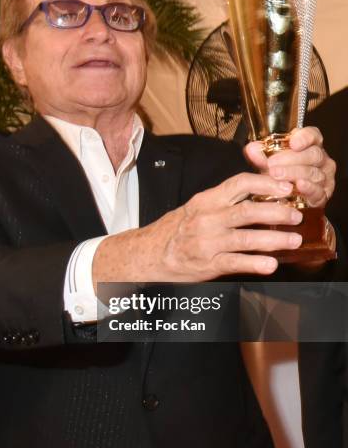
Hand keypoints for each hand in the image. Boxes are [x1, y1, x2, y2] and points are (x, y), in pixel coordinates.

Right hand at [93, 172, 303, 285]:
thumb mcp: (198, 206)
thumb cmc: (177, 229)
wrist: (151, 253)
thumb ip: (225, 200)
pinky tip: (271, 264)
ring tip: (294, 240)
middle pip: (248, 211)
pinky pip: (235, 263)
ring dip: (274, 239)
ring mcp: (207, 242)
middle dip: (277, 212)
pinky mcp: (207, 264)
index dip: (266, 184)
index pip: (239, 184)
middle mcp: (207, 219)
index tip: (285, 188)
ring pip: (246, 238)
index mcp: (207, 200)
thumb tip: (260, 192)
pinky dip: (255, 263)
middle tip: (296, 215)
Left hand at [244, 126, 335, 207]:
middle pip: (313, 154)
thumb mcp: (268, 163)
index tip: (292, 142)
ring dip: (293, 173)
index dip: (304, 137)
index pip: (313, 135)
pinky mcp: (322, 195)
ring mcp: (323, 177)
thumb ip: (261, 155)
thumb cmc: (278, 175)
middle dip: (292, 158)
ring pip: (313, 172)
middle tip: (272, 163)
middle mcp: (320, 160)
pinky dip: (308, 188)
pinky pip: (318, 190)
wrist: (284, 199)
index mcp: (309, 146)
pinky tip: (299, 186)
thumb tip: (252, 148)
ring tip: (276, 175)